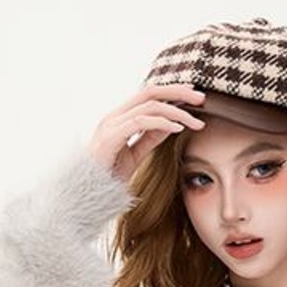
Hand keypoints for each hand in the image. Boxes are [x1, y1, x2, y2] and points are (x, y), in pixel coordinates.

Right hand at [89, 83, 207, 184]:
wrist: (85, 194)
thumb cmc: (107, 176)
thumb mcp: (134, 155)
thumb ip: (149, 138)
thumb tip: (170, 125)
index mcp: (119, 118)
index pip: (148, 96)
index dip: (172, 93)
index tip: (194, 98)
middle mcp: (114, 116)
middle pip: (150, 92)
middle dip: (178, 92)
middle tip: (202, 98)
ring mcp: (111, 124)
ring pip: (149, 106)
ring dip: (176, 111)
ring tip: (195, 122)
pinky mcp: (110, 137)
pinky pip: (141, 122)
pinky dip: (162, 123)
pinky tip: (178, 128)